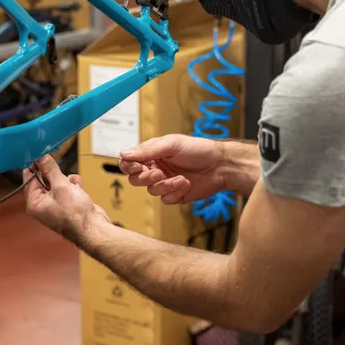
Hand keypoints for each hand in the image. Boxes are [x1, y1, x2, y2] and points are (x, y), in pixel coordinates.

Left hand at [24, 155, 107, 243]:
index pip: (29, 177)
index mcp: (34, 202)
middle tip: (61, 171)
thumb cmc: (75, 214)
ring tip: (73, 184)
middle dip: (55, 173)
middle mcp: (42, 204)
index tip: (42, 152)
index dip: (35, 164)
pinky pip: (67, 188)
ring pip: (57, 181)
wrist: (94, 229)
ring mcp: (55, 204)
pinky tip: (79, 188)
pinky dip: (73, 185)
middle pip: (44, 178)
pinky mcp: (67, 204)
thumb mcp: (61, 186)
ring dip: (66, 179)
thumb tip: (40, 156)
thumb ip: (50, 169)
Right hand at [118, 135, 234, 203]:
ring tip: (181, 179)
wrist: (221, 166)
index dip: (128, 166)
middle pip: (135, 179)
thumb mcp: (171, 144)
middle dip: (145, 178)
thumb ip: (147, 150)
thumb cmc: (197, 150)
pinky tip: (186, 184)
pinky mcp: (175, 194)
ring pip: (151, 191)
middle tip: (158, 173)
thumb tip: (123, 153)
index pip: (128, 162)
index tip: (137, 166)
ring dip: (165, 185)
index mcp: (151, 154)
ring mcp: (164, 182)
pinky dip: (175, 192)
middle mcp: (155, 168)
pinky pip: (165, 199)